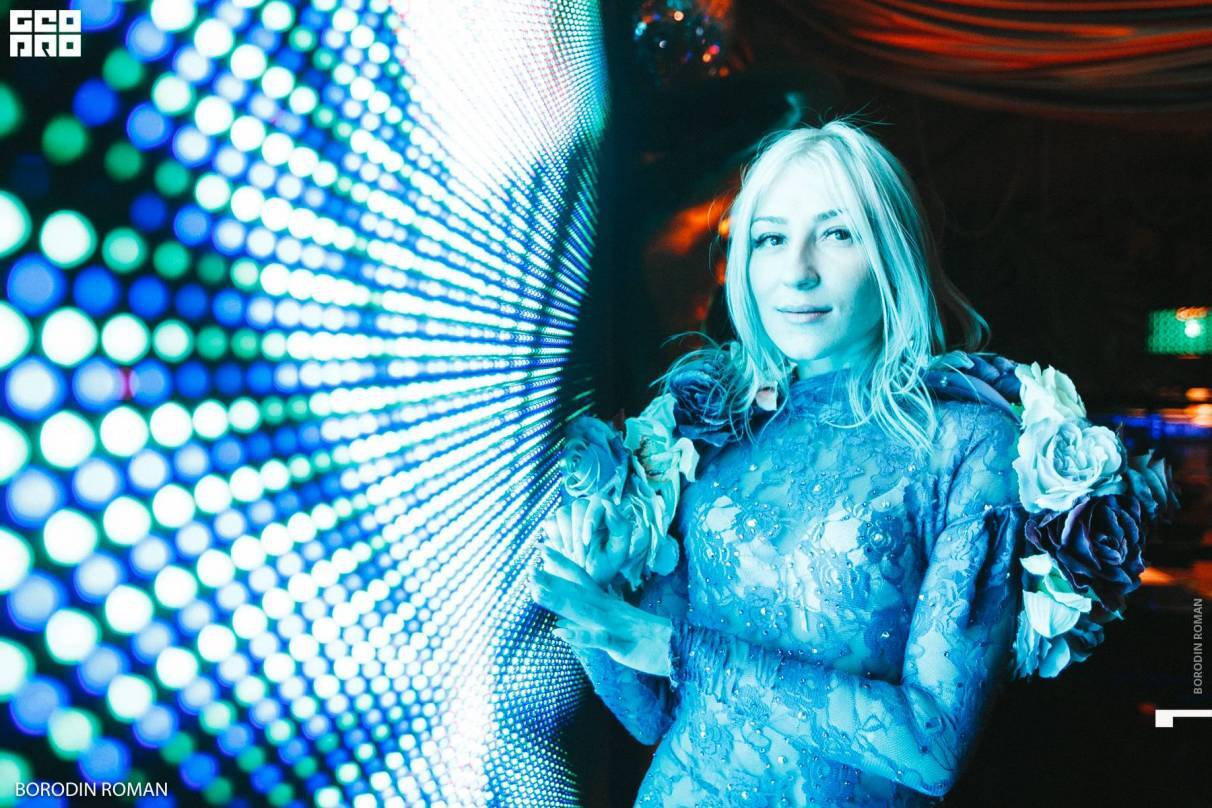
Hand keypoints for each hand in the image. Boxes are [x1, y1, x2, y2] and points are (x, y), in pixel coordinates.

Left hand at [529, 543, 674, 677]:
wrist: (680, 648)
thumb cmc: (649, 639)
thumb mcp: (619, 625)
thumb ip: (595, 619)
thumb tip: (564, 621)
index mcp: (608, 604)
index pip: (582, 579)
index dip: (562, 565)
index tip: (542, 549)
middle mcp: (609, 609)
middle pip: (578, 592)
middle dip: (553, 581)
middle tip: (529, 569)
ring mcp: (615, 624)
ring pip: (584, 610)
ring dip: (560, 601)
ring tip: (536, 592)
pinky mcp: (622, 643)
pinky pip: (599, 638)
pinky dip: (580, 635)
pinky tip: (560, 632)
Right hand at [540, 498, 628, 587]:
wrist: (585, 580)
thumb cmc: (606, 565)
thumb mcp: (619, 550)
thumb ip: (620, 527)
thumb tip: (608, 504)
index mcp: (606, 510)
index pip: (599, 499)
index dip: (591, 519)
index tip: (587, 541)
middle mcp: (587, 506)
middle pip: (578, 506)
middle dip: (578, 534)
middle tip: (582, 556)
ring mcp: (569, 513)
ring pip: (563, 512)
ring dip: (567, 537)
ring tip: (574, 555)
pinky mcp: (554, 523)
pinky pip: (550, 522)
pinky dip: (556, 539)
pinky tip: (564, 551)